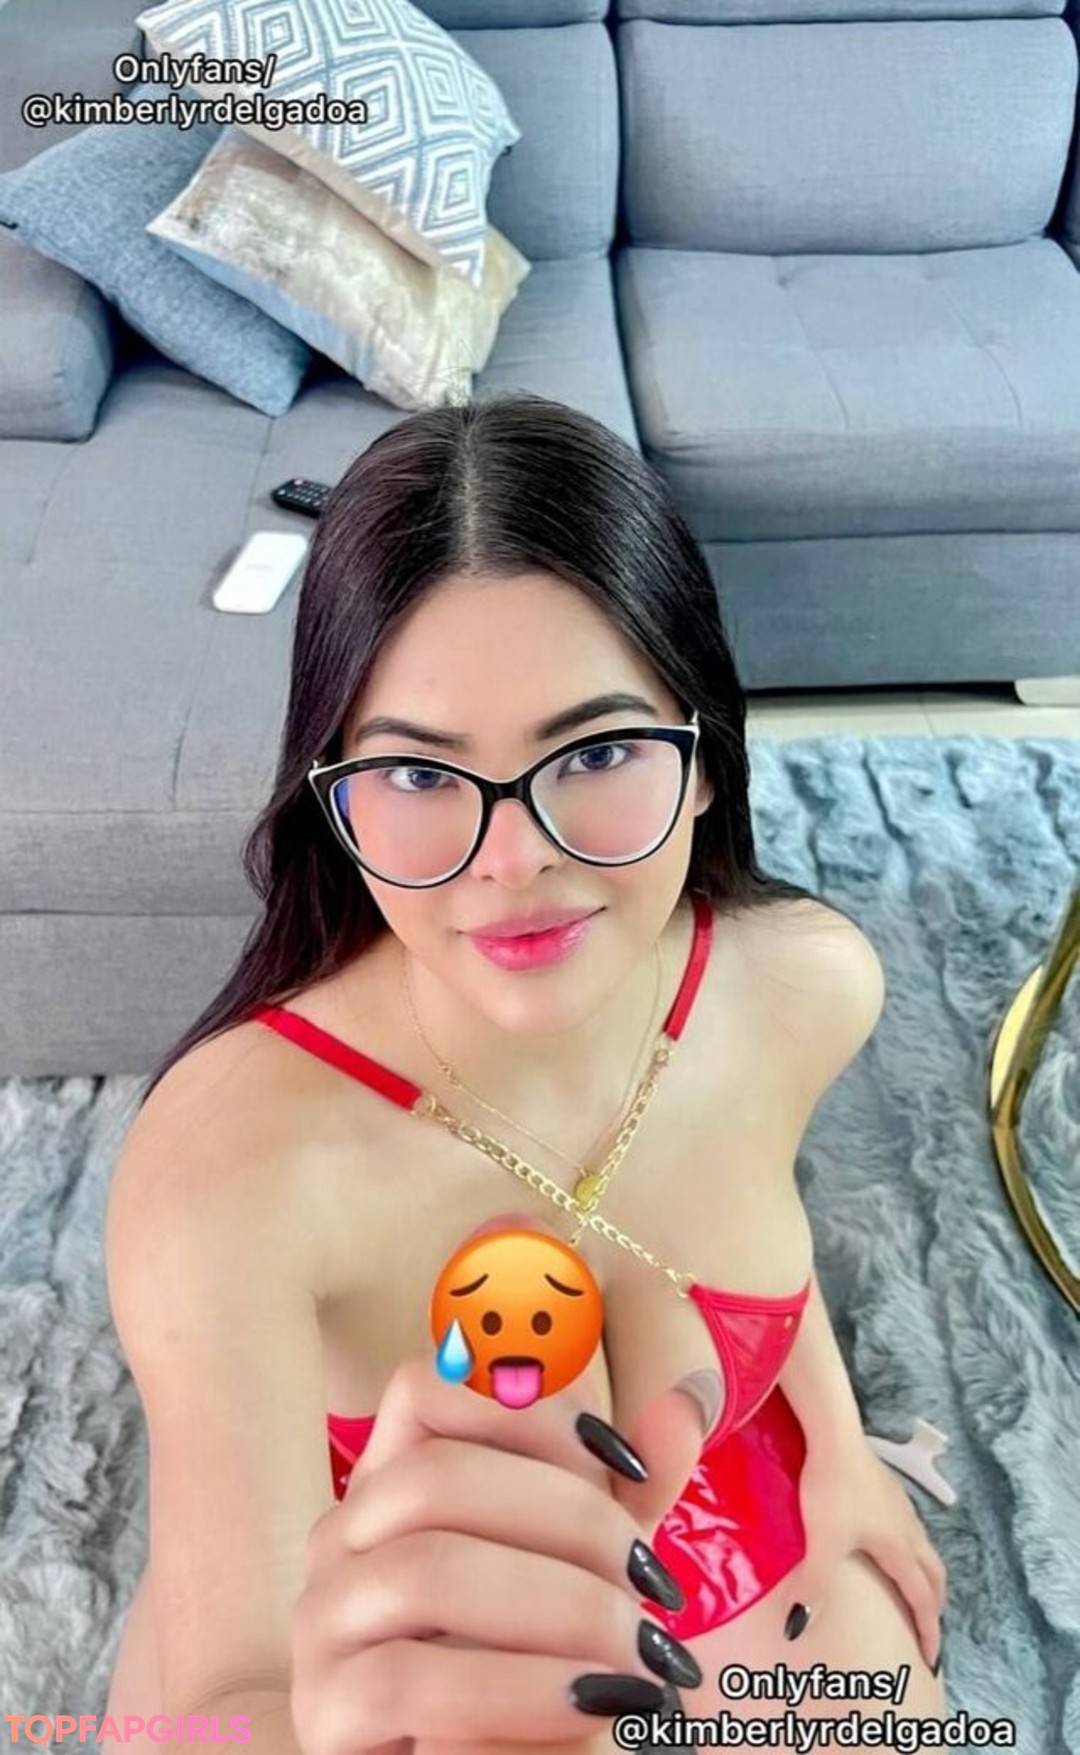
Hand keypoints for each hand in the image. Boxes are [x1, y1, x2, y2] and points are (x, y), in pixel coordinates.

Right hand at [288, 1216, 707, 1754]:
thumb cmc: (532, 1659)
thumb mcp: (589, 1567)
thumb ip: (627, 1494)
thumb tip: (681, 1410)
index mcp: (392, 1481)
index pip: (426, 1390)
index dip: (527, 1411)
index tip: (623, 1467)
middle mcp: (343, 1536)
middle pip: (436, 1477)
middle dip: (569, 1520)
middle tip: (651, 1583)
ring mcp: (321, 1620)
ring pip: (426, 1570)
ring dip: (556, 1608)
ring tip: (636, 1660)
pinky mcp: (323, 1711)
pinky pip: (407, 1679)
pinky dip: (513, 1688)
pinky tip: (586, 1704)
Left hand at [788, 1439, 947, 1671]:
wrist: (834, 1435)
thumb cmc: (830, 1490)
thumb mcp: (822, 1542)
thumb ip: (815, 1585)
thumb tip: (798, 1627)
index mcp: (899, 1548)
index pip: (922, 1599)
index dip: (928, 1631)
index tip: (932, 1658)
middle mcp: (909, 1530)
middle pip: (934, 1576)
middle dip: (934, 1606)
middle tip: (928, 1628)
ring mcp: (902, 1507)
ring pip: (926, 1552)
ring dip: (927, 1578)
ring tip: (915, 1591)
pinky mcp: (890, 1490)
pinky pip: (913, 1533)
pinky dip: (914, 1554)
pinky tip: (893, 1546)